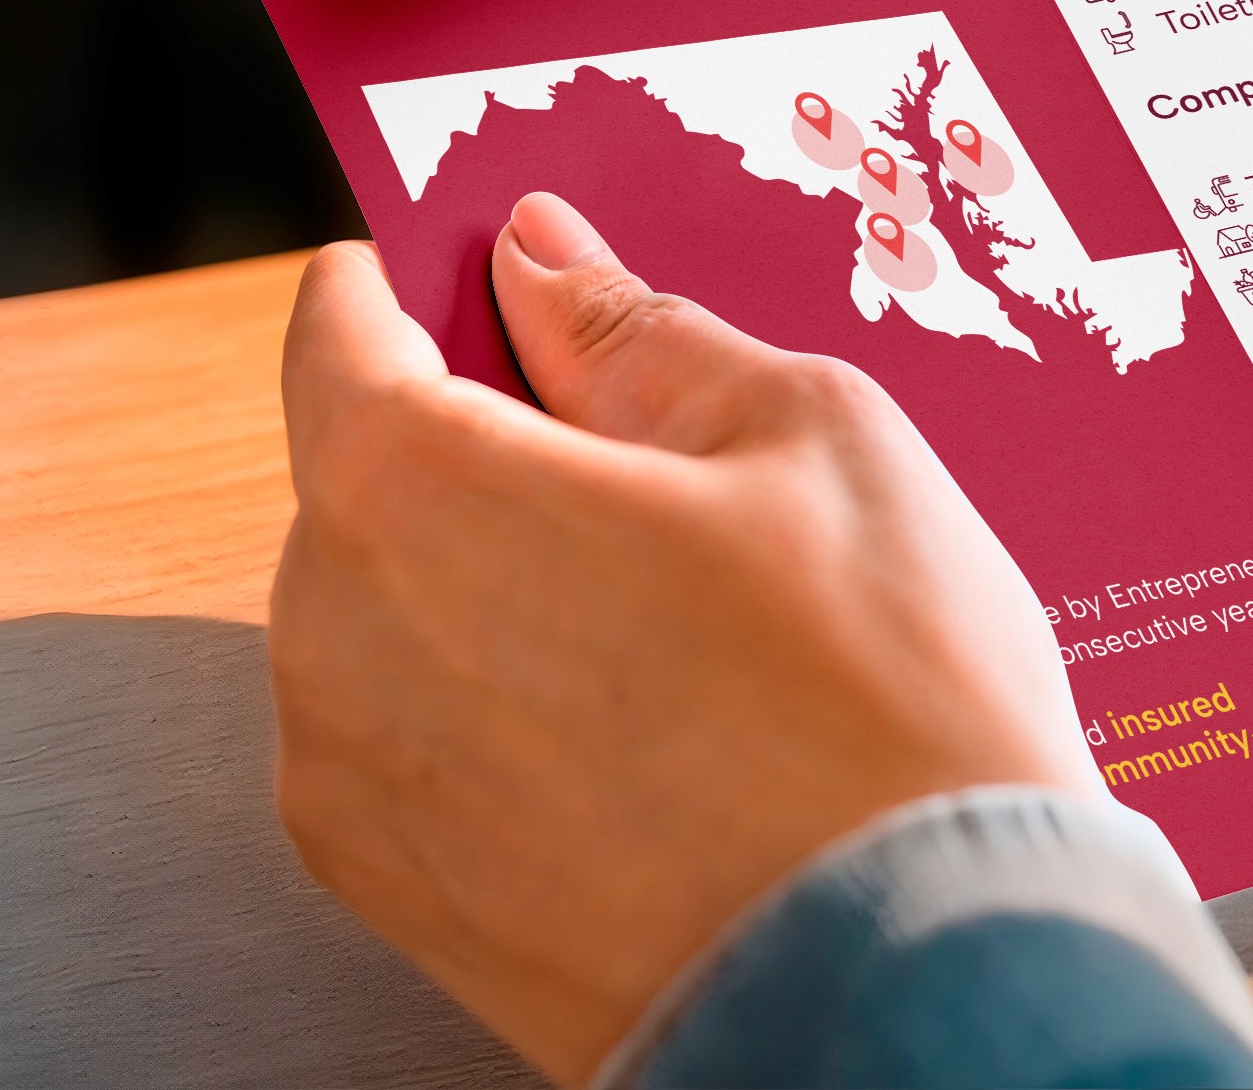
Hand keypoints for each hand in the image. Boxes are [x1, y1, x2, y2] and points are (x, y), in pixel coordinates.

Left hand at [271, 196, 1092, 1079]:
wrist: (921, 989)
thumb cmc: (883, 706)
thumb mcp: (805, 436)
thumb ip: (638, 334)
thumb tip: (544, 263)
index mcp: (409, 488)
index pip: (337, 328)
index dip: (429, 282)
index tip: (509, 280)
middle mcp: (331, 636)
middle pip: (370, 476)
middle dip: (491, 447)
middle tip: (668, 471)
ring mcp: (354, 784)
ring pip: (397, 613)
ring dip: (502, 585)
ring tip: (692, 621)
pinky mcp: (398, 897)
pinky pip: (422, 739)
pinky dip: (507, 708)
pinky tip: (659, 725)